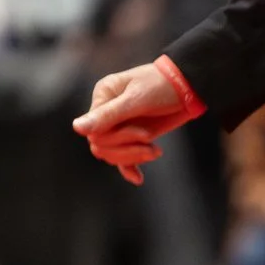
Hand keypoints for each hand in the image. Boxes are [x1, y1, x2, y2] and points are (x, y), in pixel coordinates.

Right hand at [72, 62, 195, 184]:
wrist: (187, 88)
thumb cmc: (161, 86)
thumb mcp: (136, 100)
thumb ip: (108, 115)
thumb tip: (77, 128)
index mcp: (102, 96)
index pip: (95, 130)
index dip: (117, 138)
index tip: (144, 134)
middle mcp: (106, 112)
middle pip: (101, 144)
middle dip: (127, 148)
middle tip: (150, 140)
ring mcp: (119, 125)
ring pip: (111, 154)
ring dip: (133, 156)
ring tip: (156, 151)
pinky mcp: (133, 137)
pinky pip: (123, 158)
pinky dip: (130, 168)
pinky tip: (138, 178)